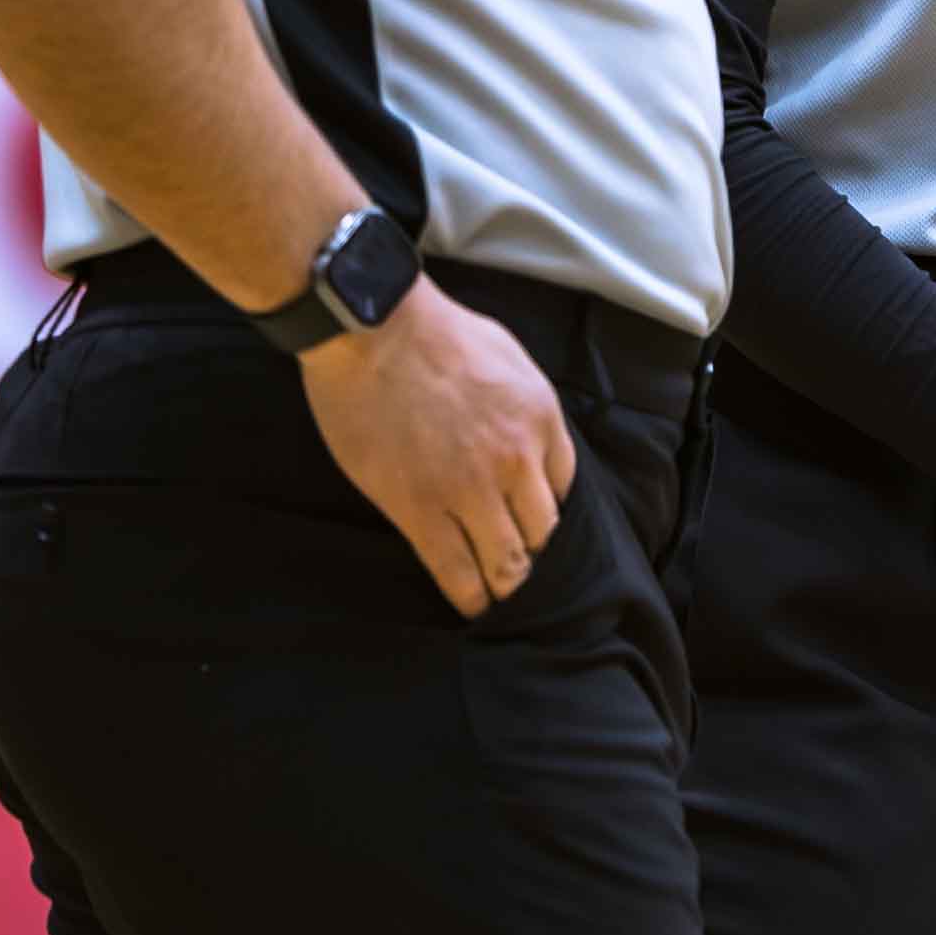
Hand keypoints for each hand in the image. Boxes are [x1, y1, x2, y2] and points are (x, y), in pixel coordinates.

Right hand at [298, 279, 576, 615]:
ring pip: (507, 560)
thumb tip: (530, 442)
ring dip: (505, 581)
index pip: (564, 487)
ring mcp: (469, 490)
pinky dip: (469, 596)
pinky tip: (471, 605)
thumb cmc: (435, 331)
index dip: (546, 508)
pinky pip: (456, 570)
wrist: (372, 329)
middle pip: (542, 531)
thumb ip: (526, 406)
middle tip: (515, 561)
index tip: (531, 519)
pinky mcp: (421, 510)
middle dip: (531, 550)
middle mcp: (516, 460)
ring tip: (495, 590)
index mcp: (541, 419)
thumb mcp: (508, 357)